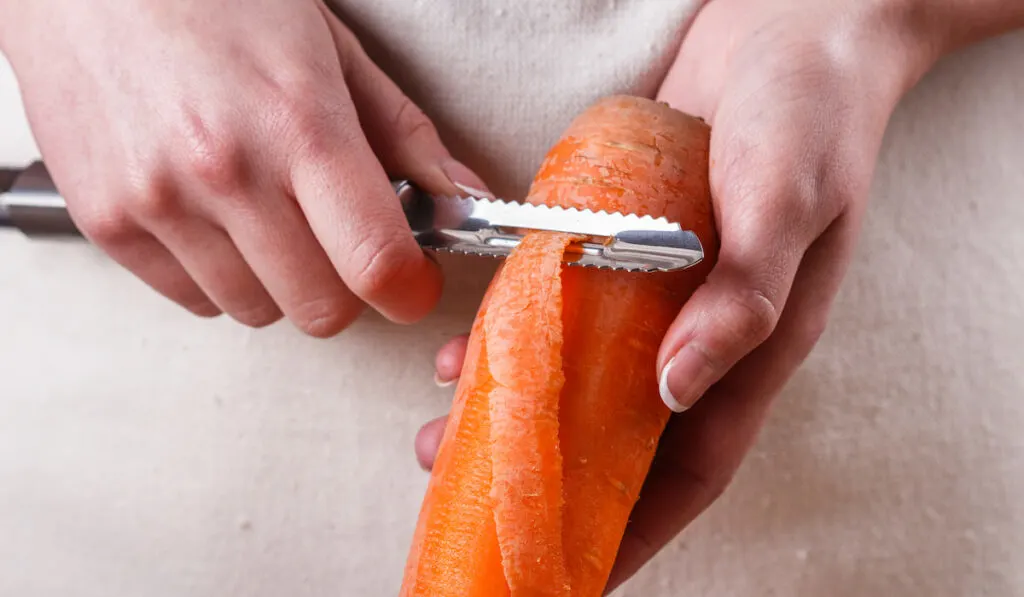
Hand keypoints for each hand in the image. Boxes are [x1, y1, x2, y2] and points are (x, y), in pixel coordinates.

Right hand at [1, 0, 484, 335]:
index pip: (376, 263)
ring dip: (280, 281)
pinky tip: (216, 216)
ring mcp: (159, 203)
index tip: (413, 283)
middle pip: (321, 309)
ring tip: (267, 213)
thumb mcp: (330, 46)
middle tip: (340, 241)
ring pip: (257, 311)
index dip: (410, 290)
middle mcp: (225, 172)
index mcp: (299, 124)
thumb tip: (462, 197)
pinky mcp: (107, 223)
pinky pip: (193, 299)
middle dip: (347, 288)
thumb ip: (404, 133)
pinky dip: (219, 275)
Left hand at [415, 0, 942, 589]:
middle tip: (477, 494)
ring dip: (521, 409)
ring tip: (448, 429)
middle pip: (623, 432)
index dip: (634, 528)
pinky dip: (524, 334)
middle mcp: (704, 329)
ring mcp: (664, 290)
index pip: (690, 466)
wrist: (793, 27)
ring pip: (586, 377)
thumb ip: (744, 297)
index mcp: (753, 342)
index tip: (574, 573)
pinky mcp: (630, 246)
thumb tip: (678, 390)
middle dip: (554, 476)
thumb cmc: (808, 114)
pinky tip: (476, 340)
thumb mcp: (787, 202)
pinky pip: (571, 309)